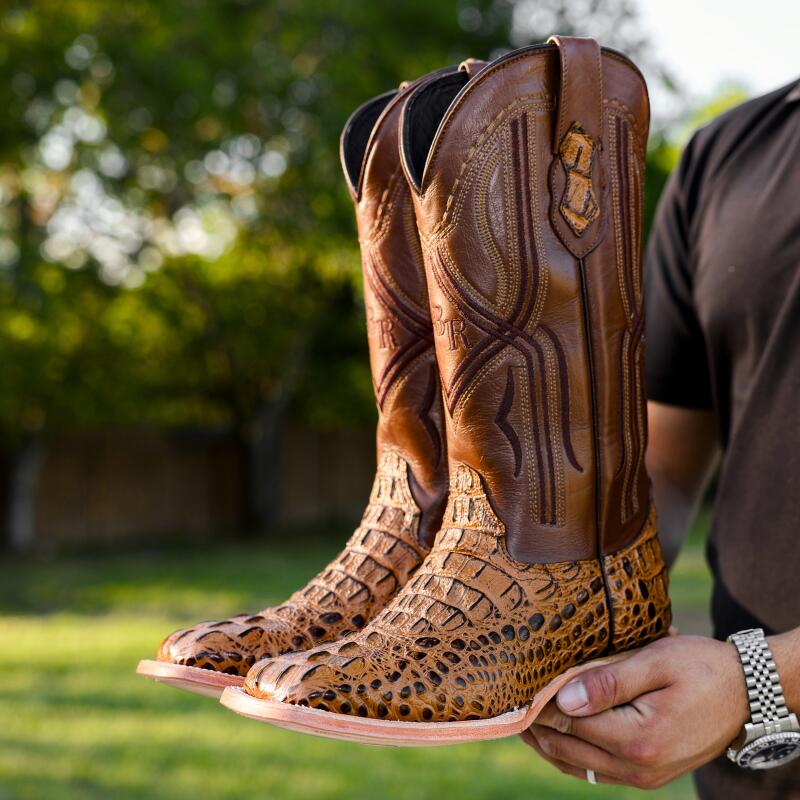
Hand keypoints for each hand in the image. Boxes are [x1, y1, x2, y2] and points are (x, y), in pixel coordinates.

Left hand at [521, 635, 749, 788]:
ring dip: (546, 742)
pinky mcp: (647, 775)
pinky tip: (554, 731)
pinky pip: (594, 770)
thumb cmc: (701, 668)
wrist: (747, 693)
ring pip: (576, 765)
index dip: (536, 705)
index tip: (512, 686)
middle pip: (565, 749)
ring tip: (520, 715)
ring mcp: (643, 777)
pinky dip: (569, 752)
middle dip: (532, 726)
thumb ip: (607, 682)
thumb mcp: (655, 663)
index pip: (568, 723)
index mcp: (637, 739)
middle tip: (505, 702)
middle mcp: (637, 768)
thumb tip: (562, 699)